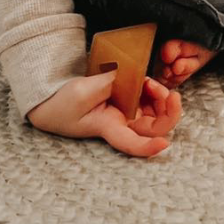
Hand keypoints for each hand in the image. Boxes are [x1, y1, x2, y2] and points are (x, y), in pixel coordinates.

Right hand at [27, 71, 182, 157]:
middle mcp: (121, 123)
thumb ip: (108, 83)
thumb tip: (132, 75)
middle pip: (154, 128)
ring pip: (156, 113)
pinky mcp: (127, 99)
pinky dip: (154, 90)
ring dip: (163, 100)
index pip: (131, 143)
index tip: (164, 144)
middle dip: (169, 114)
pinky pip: (149, 98)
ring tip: (153, 83)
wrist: (51, 99)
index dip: (148, 148)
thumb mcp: (81, 92)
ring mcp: (126, 111)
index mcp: (108, 128)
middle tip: (172, 96)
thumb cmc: (61, 103)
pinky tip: (148, 81)